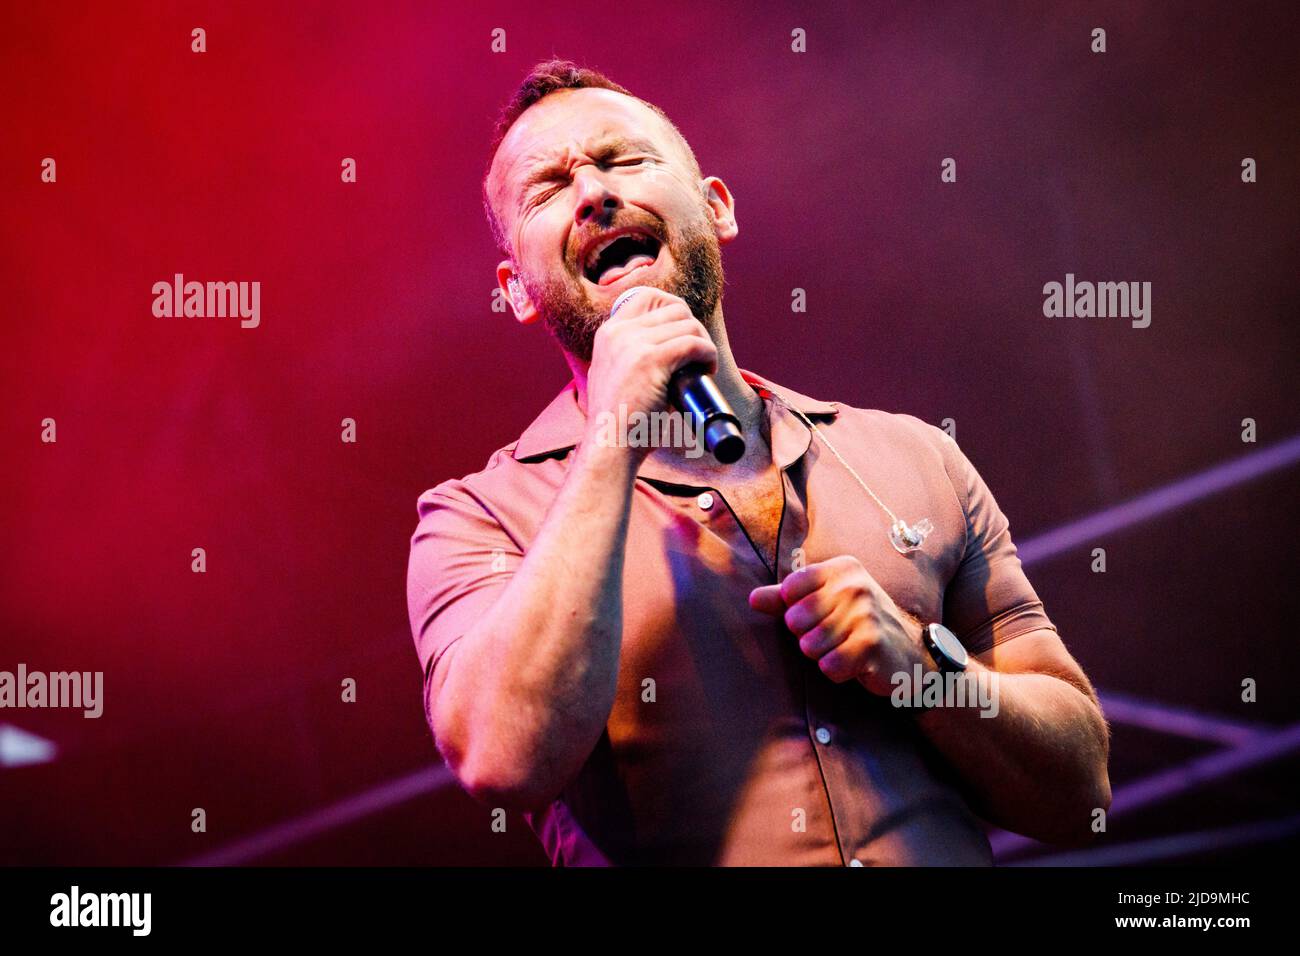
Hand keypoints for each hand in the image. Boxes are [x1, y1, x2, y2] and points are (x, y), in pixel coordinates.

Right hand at [582, 288, 716, 456]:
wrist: (609, 446)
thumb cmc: (618, 422)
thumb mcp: (611, 376)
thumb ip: (625, 357)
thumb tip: (661, 351)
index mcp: (608, 333)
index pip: (646, 297)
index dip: (673, 309)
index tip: (684, 333)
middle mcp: (618, 332)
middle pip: (673, 308)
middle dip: (693, 328)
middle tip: (697, 356)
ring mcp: (633, 344)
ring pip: (687, 324)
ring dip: (704, 343)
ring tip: (704, 367)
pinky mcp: (651, 360)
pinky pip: (693, 344)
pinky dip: (708, 354)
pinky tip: (708, 370)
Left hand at [749, 554, 928, 695]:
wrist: (909, 651)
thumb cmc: (858, 623)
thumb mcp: (825, 602)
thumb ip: (786, 598)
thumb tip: (752, 599)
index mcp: (841, 569)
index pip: (790, 590)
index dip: (795, 611)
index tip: (817, 615)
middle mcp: (855, 586)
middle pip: (796, 621)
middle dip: (808, 637)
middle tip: (834, 636)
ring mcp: (866, 614)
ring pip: (810, 646)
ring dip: (823, 656)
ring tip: (845, 648)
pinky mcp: (873, 645)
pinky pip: (829, 666)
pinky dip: (836, 671)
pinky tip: (855, 663)